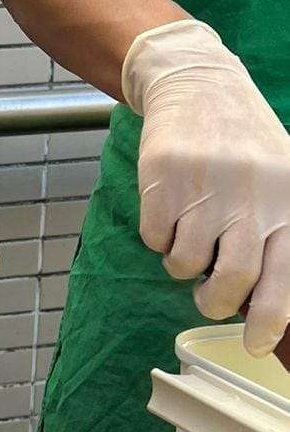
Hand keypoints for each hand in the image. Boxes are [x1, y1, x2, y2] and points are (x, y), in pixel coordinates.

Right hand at [124, 20, 289, 358]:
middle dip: (214, 303)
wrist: (200, 86)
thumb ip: (282, 237)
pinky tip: (171, 211)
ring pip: (186, 264)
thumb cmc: (246, 147)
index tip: (255, 344)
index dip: (268, 322)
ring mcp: (205, 188)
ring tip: (189, 240)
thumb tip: (269, 306)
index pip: (284, 280)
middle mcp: (251, 198)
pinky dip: (158, 237)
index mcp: (288, 204)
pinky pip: (154, 238)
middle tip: (209, 299)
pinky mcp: (164, 179)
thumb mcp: (283, 184)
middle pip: (232, 280)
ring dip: (183, 265)